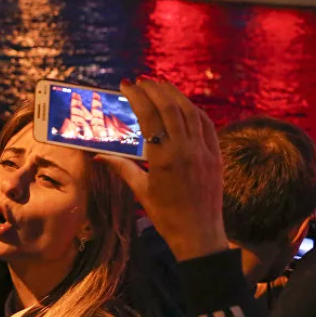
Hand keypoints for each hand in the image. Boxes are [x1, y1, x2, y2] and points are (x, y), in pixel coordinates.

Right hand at [98, 77, 229, 261]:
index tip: (127, 85)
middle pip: (170, 107)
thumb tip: (98, 155)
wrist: (199, 235)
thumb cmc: (167, 217)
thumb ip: (121, 168)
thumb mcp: (141, 191)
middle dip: (154, 89)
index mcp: (164, 158)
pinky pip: (206, 124)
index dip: (138, 96)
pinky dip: (193, 110)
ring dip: (174, 94)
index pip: (150, 116)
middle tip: (141, 81)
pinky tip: (183, 104)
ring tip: (160, 85)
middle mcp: (186, 150)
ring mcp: (204, 151)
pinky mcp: (217, 155)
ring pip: (190, 111)